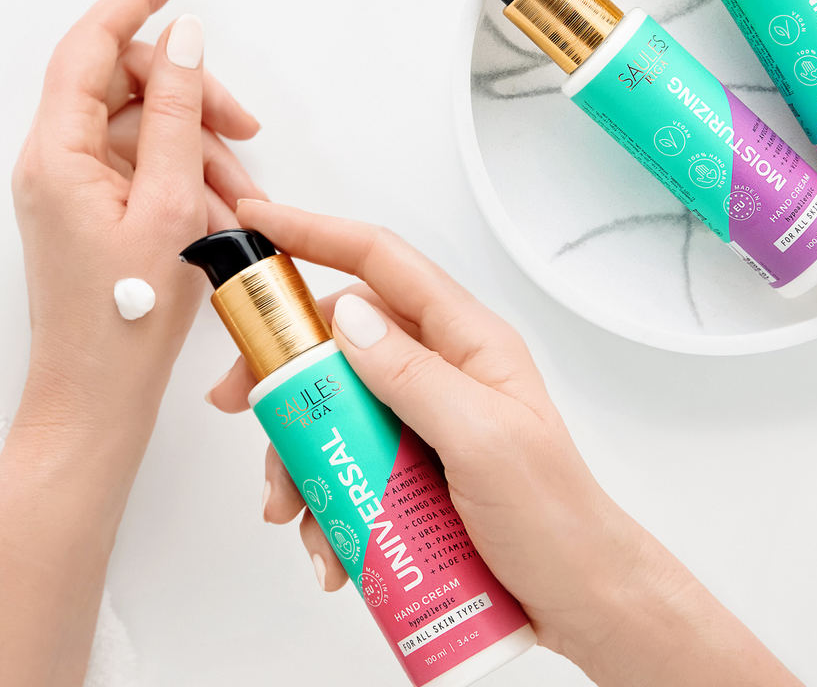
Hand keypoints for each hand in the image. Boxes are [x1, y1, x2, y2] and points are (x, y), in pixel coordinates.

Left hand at [0, 0, 266, 686]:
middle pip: (130, 87)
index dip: (138, 0)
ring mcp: (78, 185)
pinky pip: (150, 166)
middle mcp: (59, 161)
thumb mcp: (169, 205)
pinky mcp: (99, 208)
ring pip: (149, 129)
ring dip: (201, 150)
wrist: (100, 397)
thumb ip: (177, 115)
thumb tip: (184, 43)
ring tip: (233, 201)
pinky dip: (190, 179)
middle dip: (193, 99)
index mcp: (58, 153)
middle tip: (243, 129)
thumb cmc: (123, 323)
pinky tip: (216, 216)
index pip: (93, 45)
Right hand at [208, 201, 800, 686]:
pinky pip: (346, 457)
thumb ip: (413, 376)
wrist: (579, 595)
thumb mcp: (481, 440)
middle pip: (341, 336)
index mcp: (468, 340)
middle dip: (283, 369)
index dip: (316, 232)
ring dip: (297, 449)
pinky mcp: (411, 463)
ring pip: (334, 403)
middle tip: (237, 405)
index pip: (383, 261)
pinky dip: (322, 493)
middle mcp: (441, 367)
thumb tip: (345, 318)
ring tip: (292, 511)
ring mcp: (424, 416)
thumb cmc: (550, 517)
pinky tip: (326, 543)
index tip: (256, 220)